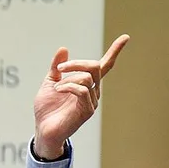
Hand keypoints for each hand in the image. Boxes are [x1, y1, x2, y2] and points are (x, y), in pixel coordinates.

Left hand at [32, 35, 129, 158]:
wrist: (43, 130)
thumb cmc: (47, 109)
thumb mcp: (49, 82)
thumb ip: (57, 67)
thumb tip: (64, 49)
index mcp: (86, 84)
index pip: (104, 66)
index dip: (114, 51)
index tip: (125, 37)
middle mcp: (93, 91)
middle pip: (95, 67)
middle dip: (76, 63)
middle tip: (60, 68)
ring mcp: (92, 101)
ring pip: (87, 77)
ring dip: (67, 78)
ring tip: (56, 88)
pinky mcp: (87, 111)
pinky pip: (82, 90)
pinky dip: (68, 86)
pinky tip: (58, 91)